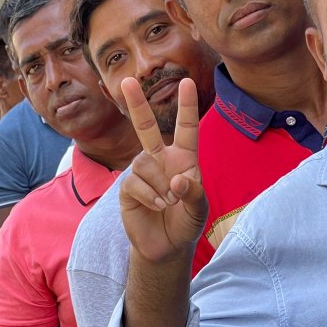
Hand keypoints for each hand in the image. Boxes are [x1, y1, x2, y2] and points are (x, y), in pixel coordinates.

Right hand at [119, 77, 207, 263]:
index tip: (187, 81)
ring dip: (160, 185)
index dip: (187, 106)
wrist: (167, 246)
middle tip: (126, 80)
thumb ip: (194, 194)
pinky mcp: (127, 187)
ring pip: (144, 163)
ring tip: (168, 202)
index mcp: (184, 158)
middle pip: (147, 127)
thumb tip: (177, 179)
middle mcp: (161, 159)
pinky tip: (157, 206)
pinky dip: (150, 196)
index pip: (186, 128)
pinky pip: (135, 182)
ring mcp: (142, 172)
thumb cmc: (187, 222)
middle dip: (136, 103)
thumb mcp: (200, 210)